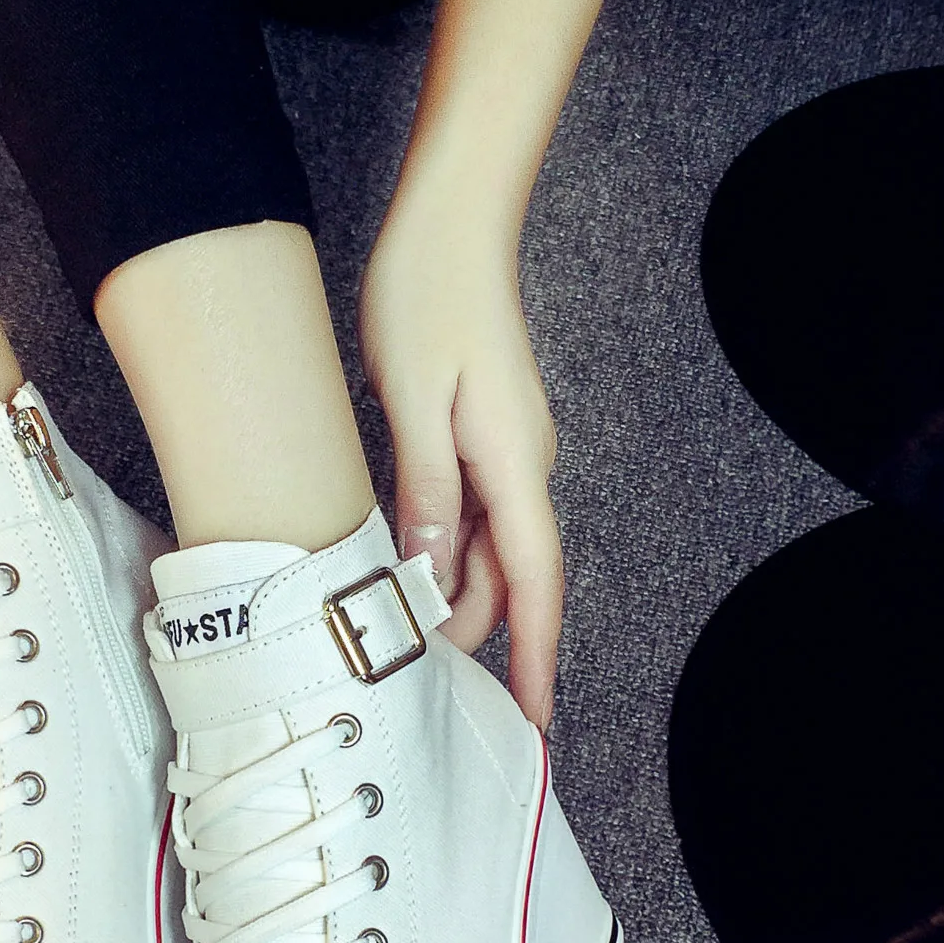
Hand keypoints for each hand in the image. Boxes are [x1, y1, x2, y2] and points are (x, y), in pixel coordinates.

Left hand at [359, 208, 561, 729]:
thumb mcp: (414, 402)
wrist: (451, 226)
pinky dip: (447, 553)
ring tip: (407, 639)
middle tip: (425, 686)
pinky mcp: (484, 438)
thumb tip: (433, 573)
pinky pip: (473, 515)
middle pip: (511, 575)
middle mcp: (523, 464)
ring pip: (488, 549)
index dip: (536, 653)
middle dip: (480, 636)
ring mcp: (507, 451)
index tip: (534, 715)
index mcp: (514, 460)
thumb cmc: (427, 297)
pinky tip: (411, 572)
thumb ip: (427, 492)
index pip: (536, 579)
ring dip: (457, 595)